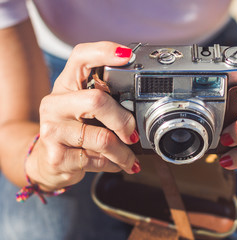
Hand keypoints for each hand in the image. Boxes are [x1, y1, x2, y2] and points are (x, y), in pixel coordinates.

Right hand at [26, 41, 139, 190]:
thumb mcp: (85, 109)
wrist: (46, 161)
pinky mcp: (56, 157)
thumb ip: (107, 99)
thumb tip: (140, 107)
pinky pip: (97, 160)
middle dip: (123, 120)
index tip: (127, 56)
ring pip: (102, 138)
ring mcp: (52, 130)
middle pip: (97, 101)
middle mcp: (55, 103)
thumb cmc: (73, 129)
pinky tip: (113, 164)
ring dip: (123, 152)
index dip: (104, 52)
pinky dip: (113, 164)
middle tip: (132, 134)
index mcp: (66, 85)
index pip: (81, 57)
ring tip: (128, 157)